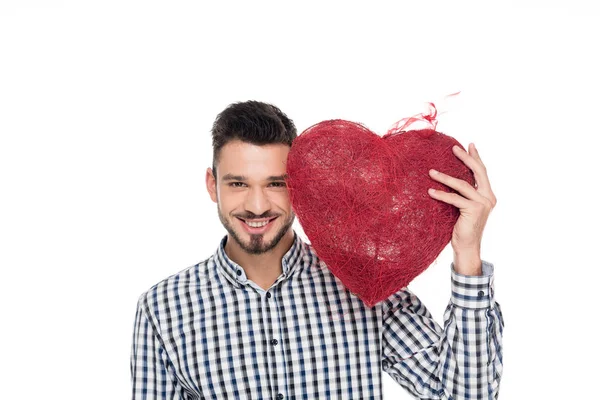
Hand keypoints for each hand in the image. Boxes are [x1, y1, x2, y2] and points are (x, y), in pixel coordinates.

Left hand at [427, 143, 496, 274]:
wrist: (467, 247)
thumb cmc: (461, 227)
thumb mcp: (463, 207)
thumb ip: (463, 194)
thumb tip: (450, 179)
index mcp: (488, 195)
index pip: (482, 172)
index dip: (476, 158)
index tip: (469, 145)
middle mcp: (488, 198)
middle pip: (478, 172)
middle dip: (465, 158)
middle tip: (454, 148)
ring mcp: (483, 204)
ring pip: (463, 185)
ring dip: (445, 177)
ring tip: (431, 171)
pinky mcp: (474, 210)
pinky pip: (455, 199)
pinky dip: (442, 194)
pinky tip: (430, 191)